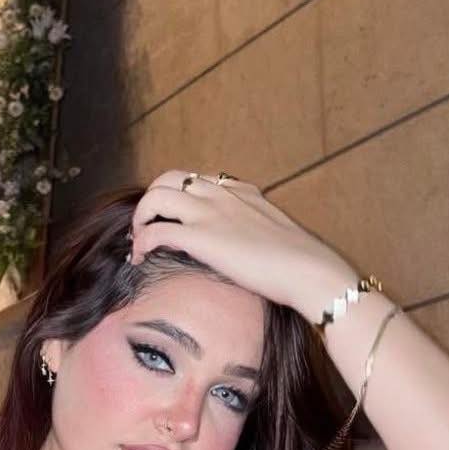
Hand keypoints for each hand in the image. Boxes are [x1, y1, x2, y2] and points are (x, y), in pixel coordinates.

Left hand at [127, 169, 354, 319]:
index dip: (177, 197)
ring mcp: (210, 213)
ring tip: (138, 242)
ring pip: (155, 197)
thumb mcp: (276, 232)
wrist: (309, 271)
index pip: (197, 179)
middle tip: (146, 227)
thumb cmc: (300, 262)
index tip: (171, 218)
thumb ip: (256, 228)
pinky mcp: (201, 237)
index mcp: (241, 191)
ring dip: (140, 218)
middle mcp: (221, 195)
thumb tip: (249, 246)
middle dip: (151, 200)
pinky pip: (155, 231)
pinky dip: (141, 243)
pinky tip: (140, 259)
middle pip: (168, 178)